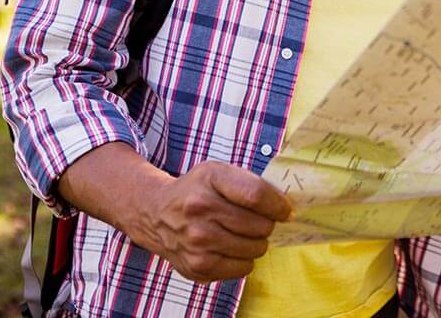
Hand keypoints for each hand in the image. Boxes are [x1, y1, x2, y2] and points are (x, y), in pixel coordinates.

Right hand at [133, 160, 291, 282]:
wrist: (155, 213)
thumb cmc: (197, 190)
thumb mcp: (218, 172)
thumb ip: (251, 183)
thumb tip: (285, 207)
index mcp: (210, 179)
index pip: (257, 195)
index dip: (278, 205)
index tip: (284, 210)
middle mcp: (200, 210)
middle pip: (259, 225)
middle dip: (267, 224)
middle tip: (259, 221)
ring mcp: (197, 241)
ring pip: (254, 249)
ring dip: (257, 242)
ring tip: (244, 234)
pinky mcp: (196, 266)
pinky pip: (242, 268)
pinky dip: (244, 259)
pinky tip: (233, 247)